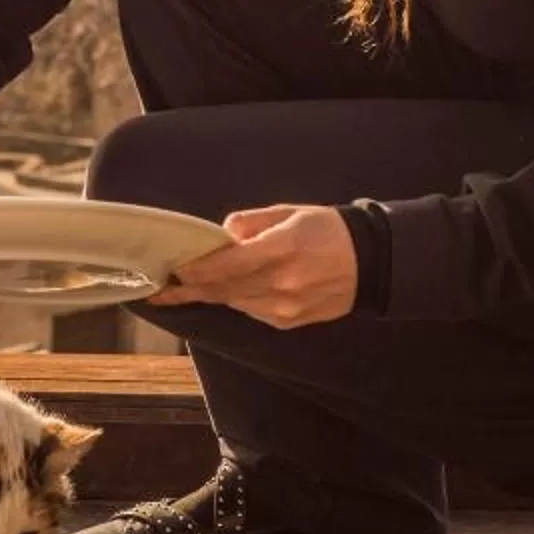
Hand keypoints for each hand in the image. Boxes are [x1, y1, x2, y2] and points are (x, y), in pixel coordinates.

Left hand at [150, 205, 359, 328]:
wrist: (369, 263)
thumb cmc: (326, 230)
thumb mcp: (289, 213)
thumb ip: (251, 223)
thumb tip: (221, 236)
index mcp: (283, 248)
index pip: (228, 264)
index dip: (197, 270)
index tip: (174, 270)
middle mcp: (283, 282)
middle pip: (224, 289)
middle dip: (192, 288)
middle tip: (164, 287)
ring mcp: (286, 307)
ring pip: (235, 301)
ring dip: (211, 294)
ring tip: (186, 287)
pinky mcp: (289, 321)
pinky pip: (251, 310)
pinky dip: (237, 299)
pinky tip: (228, 290)